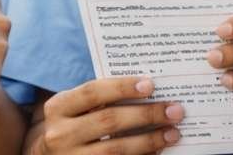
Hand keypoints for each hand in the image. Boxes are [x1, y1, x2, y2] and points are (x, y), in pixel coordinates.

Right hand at [36, 77, 182, 153]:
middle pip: (109, 121)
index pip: (92, 92)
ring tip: (172, 133)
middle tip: (174, 111)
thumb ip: (97, 99)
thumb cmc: (69, 125)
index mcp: (58, 108)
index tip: (150, 85)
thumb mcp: (72, 108)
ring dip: (149, 140)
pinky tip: (157, 151)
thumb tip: (144, 89)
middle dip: (145, 114)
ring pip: (116, 149)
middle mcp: (60, 134)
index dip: (122, 87)